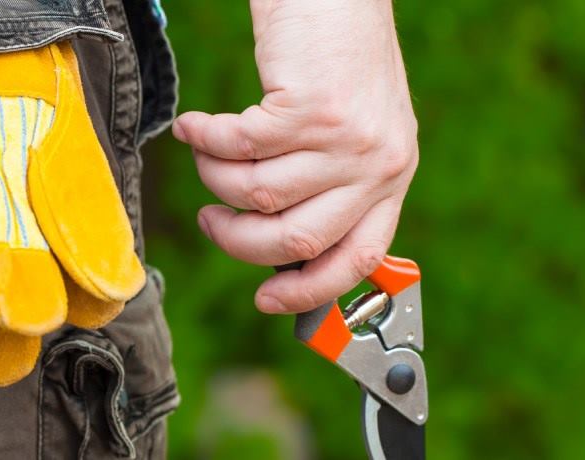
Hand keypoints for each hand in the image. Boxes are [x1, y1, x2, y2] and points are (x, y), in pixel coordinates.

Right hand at [171, 0, 418, 313]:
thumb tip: (277, 247)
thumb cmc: (334, 60)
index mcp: (391, 177)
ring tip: (204, 155)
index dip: (308, 290)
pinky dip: (205, 140)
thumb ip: (331, 186)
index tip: (266, 300)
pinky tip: (194, 127)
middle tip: (212, 222)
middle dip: (240, 241)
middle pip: (297, 239)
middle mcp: (379, 164)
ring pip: (259, 194)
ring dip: (215, 178)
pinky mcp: (312, 108)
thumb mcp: (353, 134)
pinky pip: (238, 147)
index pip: (358, 258)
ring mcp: (349, 137)